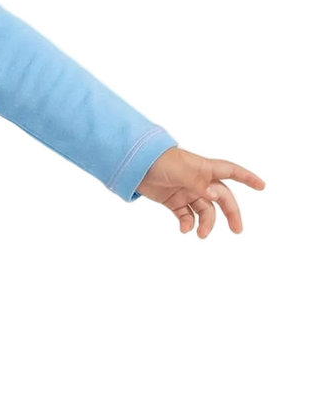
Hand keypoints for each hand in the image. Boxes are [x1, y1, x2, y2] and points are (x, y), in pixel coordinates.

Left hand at [135, 146, 264, 236]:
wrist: (134, 165)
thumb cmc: (159, 161)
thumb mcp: (182, 171)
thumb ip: (199, 184)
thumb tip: (215, 196)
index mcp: (205, 169)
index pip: (232, 172)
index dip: (247, 178)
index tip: (262, 186)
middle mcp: (199, 181)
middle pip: (222, 198)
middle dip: (231, 213)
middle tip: (237, 230)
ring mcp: (186, 191)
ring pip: (205, 210)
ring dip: (206, 223)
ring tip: (201, 235)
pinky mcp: (173, 201)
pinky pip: (186, 216)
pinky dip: (187, 224)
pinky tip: (184, 229)